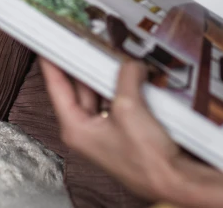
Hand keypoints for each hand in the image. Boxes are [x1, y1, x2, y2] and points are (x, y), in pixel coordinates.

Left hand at [39, 58, 193, 200]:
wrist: (175, 181)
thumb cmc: (147, 161)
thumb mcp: (130, 108)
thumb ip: (126, 78)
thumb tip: (130, 64)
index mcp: (76, 128)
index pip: (56, 87)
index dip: (51, 62)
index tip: (47, 44)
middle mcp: (87, 130)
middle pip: (78, 87)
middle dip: (83, 63)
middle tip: (83, 40)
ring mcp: (106, 131)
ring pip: (99, 92)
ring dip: (106, 75)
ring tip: (109, 53)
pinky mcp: (124, 130)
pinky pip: (117, 100)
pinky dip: (123, 86)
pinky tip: (131, 74)